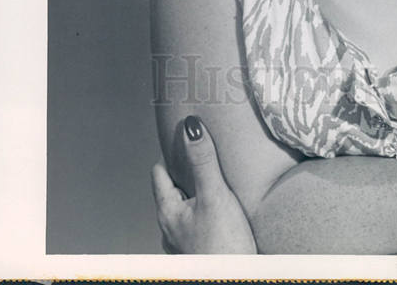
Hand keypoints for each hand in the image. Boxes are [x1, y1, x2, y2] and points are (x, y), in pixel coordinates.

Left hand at [151, 115, 257, 253]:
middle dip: (186, 172)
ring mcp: (184, 244)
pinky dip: (206, 212)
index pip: (159, 173)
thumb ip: (203, 161)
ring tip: (215, 180)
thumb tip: (190, 126)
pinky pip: (198, 224)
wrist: (237, 281)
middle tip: (204, 154)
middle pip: (172, 191)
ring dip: (197, 194)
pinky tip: (223, 211)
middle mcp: (170, 230)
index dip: (170, 153)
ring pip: (186, 209)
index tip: (184, 138)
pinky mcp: (200, 252)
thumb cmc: (222, 247)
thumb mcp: (214, 196)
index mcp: (168, 213)